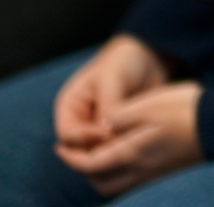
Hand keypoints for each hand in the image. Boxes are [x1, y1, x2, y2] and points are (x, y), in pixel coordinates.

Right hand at [54, 35, 170, 152]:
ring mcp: (98, 131)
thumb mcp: (112, 78)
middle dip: (100, 152)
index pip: (68, 136)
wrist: (145, 58)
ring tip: (134, 148)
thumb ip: (108, 104)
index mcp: (69, 108)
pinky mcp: (117, 135)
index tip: (108, 134)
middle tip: (123, 148)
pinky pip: (117, 150)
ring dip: (114, 154)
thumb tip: (106, 134)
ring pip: (100, 154)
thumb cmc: (122, 61)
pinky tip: (143, 147)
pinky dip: (127, 150)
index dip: (85, 140)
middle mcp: (80, 123)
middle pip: (81, 151)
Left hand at [54, 81, 202, 197]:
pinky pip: (137, 184)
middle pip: (101, 183)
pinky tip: (131, 157)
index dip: (70, 158)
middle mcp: (140, 170)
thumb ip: (119, 117)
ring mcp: (156, 175)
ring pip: (119, 187)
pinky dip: (124, 175)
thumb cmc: (186, 110)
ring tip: (103, 156)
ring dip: (104, 175)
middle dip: (85, 171)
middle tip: (80, 153)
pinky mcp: (170, 173)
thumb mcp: (147, 103)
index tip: (60, 148)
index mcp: (130, 153)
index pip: (88, 165)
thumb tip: (103, 127)